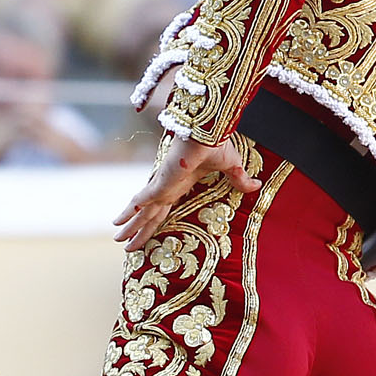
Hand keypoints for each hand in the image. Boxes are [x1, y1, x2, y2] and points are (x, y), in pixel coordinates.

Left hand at [114, 135, 258, 251]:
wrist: (208, 131)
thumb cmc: (217, 143)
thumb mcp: (231, 167)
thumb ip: (239, 180)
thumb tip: (256, 186)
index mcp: (182, 184)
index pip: (165, 208)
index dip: (156, 221)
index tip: (147, 230)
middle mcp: (169, 187)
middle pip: (151, 215)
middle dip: (138, 230)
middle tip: (125, 244)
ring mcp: (162, 185)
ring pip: (143, 212)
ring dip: (131, 227)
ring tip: (118, 239)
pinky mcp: (160, 183)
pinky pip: (141, 201)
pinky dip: (130, 211)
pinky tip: (119, 220)